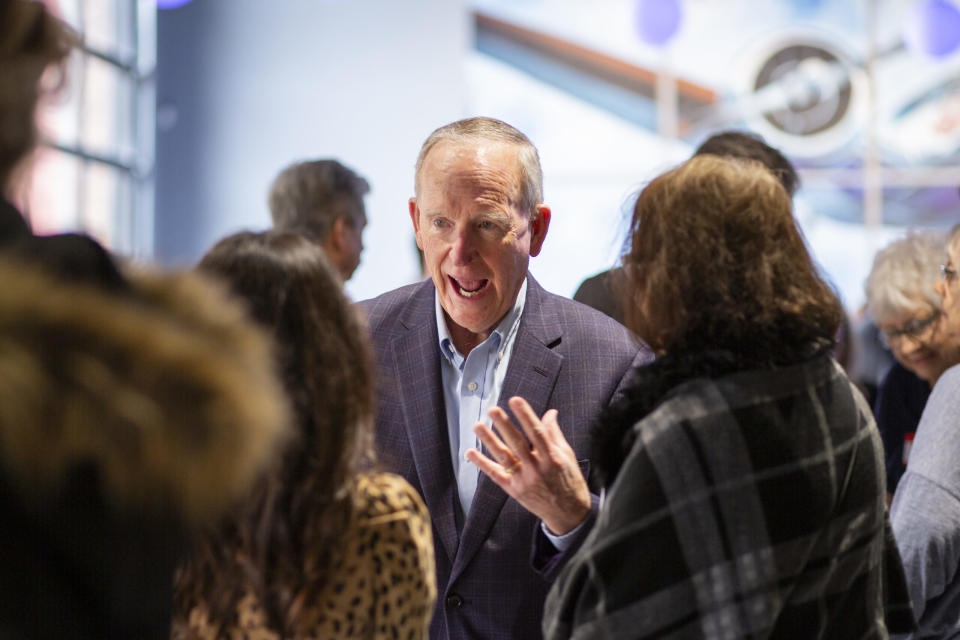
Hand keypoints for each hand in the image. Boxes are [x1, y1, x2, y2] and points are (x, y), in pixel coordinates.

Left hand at [465, 396, 590, 534]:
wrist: (568, 514)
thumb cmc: (569, 481)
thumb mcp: (567, 455)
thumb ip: (555, 434)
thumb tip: (550, 413)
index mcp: (552, 458)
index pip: (537, 433)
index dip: (526, 416)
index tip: (516, 400)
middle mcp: (537, 469)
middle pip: (518, 444)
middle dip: (505, 426)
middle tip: (493, 410)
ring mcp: (524, 481)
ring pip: (504, 458)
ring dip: (489, 441)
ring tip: (478, 425)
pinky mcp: (514, 490)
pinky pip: (495, 475)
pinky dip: (482, 464)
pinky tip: (470, 453)